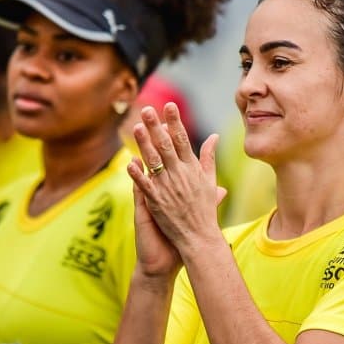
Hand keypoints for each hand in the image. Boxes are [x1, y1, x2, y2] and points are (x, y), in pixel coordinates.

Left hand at [129, 104, 224, 261]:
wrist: (199, 238)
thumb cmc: (204, 210)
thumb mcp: (210, 181)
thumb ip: (209, 157)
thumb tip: (214, 136)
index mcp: (192, 169)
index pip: (182, 139)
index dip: (175, 122)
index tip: (169, 105)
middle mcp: (180, 175)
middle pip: (166, 146)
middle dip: (156, 126)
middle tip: (147, 109)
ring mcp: (167, 188)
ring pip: (154, 161)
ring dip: (144, 144)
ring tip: (136, 127)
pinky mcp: (157, 202)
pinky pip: (145, 185)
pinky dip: (138, 174)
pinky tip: (129, 162)